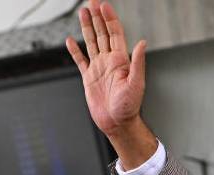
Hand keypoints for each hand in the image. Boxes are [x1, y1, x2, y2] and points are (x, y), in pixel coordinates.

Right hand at [65, 0, 145, 137]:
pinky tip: (70, 40)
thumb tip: (142, 43)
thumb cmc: (129, 107)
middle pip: (103, 33)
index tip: (104, 5)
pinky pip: (80, 60)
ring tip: (83, 12)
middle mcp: (110, 62)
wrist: (117, 123)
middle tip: (92, 2)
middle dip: (98, 17)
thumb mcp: (136, 83)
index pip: (115, 34)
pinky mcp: (89, 78)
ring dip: (88, 27)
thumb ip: (138, 62)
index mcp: (121, 61)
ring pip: (92, 42)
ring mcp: (99, 68)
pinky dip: (75, 50)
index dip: (110, 19)